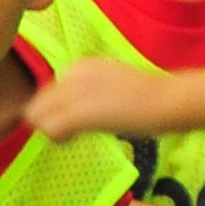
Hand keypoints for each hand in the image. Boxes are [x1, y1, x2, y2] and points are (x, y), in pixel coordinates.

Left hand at [27, 58, 169, 140]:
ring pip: (37, 116)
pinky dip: (58, 139)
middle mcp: (71, 74)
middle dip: (48, 122)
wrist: (168, 100)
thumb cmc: (147, 97)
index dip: (56, 111)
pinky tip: (75, 140)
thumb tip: (65, 114)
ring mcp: (73, 92)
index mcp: (79, 65)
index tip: (77, 121)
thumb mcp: (108, 85)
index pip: (48, 93)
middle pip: (37, 104)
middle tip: (72, 133)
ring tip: (75, 136)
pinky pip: (49, 129)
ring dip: (51, 131)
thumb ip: (84, 93)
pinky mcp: (79, 112)